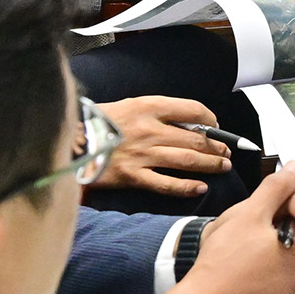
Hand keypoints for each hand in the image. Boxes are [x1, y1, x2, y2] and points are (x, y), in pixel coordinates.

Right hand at [90, 95, 231, 197]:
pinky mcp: (132, 176)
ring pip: (187, 160)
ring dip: (210, 164)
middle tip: (226, 152)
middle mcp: (149, 130)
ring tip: (223, 167)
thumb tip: (189, 124)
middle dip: (216, 146)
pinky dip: (186, 187)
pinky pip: (166, 184)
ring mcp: (142, 154)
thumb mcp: (129, 105)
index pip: (193, 110)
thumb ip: (157, 112)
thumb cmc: (100, 122)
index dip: (210, 119)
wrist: (68, 141)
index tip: (215, 126)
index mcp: (148, 106)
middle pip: (195, 138)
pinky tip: (200, 188)